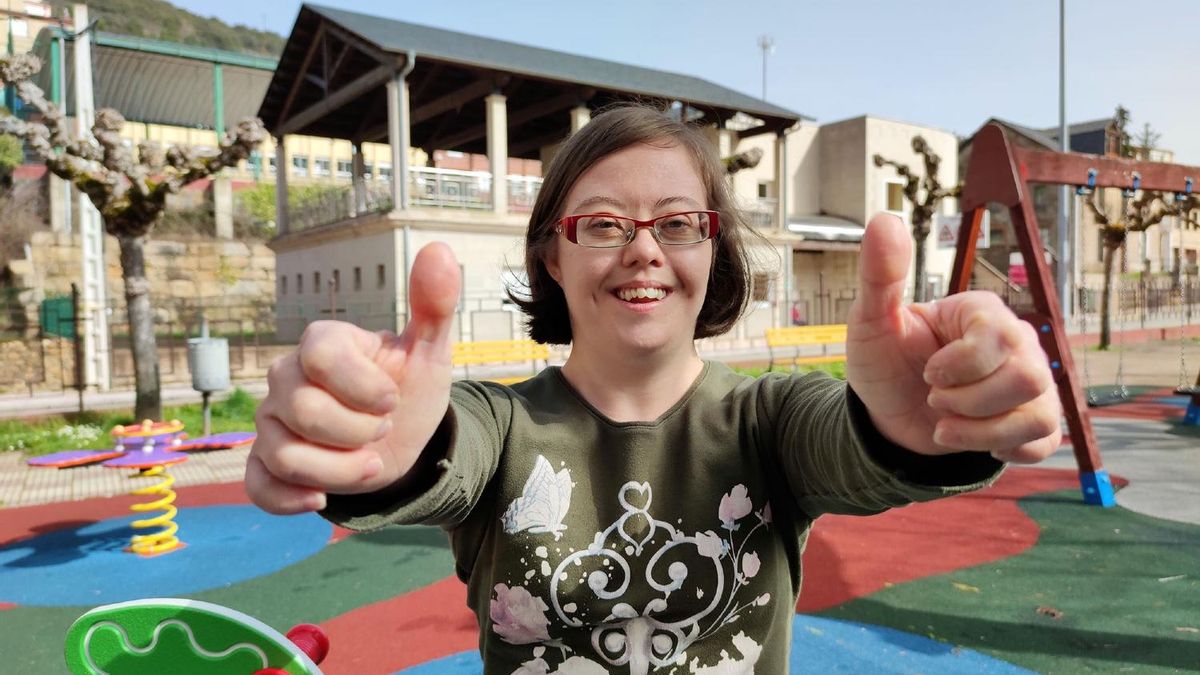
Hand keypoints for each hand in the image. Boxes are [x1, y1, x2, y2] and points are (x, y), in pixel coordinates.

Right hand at [245, 243, 461, 513]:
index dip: (363, 387)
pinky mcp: (265, 465)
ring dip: (341, 472)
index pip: (321, 357)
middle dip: (358, 433)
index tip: (392, 400)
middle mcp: (285, 379)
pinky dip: (289, 498)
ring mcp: (270, 423)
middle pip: (305, 412)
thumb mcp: (429, 352)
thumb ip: (434, 304)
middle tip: (382, 431)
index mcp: (320, 345)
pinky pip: (258, 485)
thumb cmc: (407, 389)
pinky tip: (320, 500)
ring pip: (287, 455)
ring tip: (369, 463)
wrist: (400, 442)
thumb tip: (440, 249)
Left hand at [844, 213, 1060, 462]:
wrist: (887, 415)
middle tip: (934, 398)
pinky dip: (1002, 447)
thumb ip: (880, 274)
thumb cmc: (884, 362)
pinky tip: (973, 439)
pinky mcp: (1032, 422)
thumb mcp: (871, 321)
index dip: (960, 366)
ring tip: (945, 422)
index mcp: (983, 314)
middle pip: (1027, 377)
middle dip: (968, 401)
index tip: (928, 373)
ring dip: (977, 430)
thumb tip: (885, 220)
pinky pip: (1044, 441)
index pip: (1000, 338)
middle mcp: (1017, 344)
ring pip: (1037, 413)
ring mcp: (1030, 384)